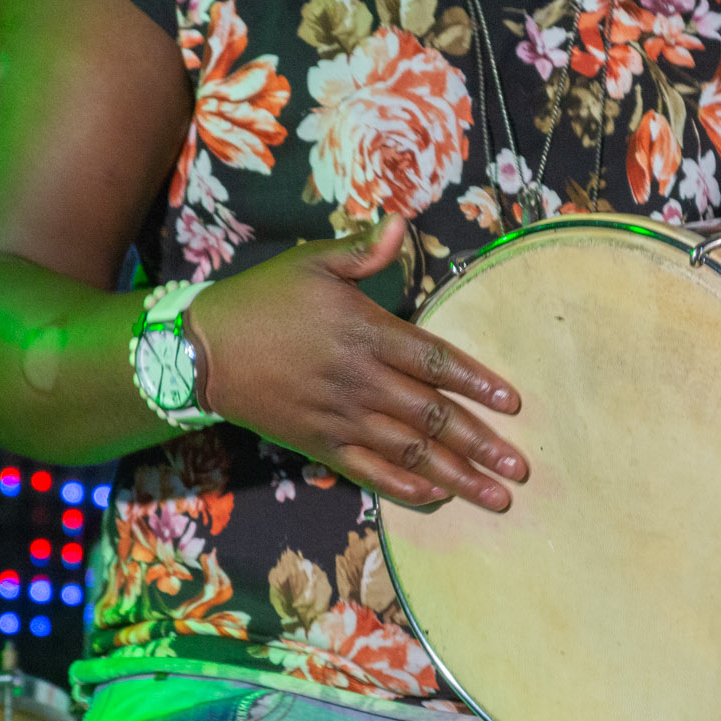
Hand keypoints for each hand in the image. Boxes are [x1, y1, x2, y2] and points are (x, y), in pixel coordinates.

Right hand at [190, 215, 527, 510]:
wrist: (201, 351)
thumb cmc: (263, 300)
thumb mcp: (311, 262)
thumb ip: (363, 249)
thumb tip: (403, 222)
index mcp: (366, 333)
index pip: (436, 361)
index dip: (477, 383)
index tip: (513, 404)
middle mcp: (361, 381)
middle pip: (433, 416)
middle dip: (481, 444)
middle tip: (519, 469)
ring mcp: (342, 418)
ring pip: (410, 452)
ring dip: (456, 476)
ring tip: (495, 497)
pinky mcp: (320, 445)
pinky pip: (370, 472)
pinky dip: (404, 487)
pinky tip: (435, 498)